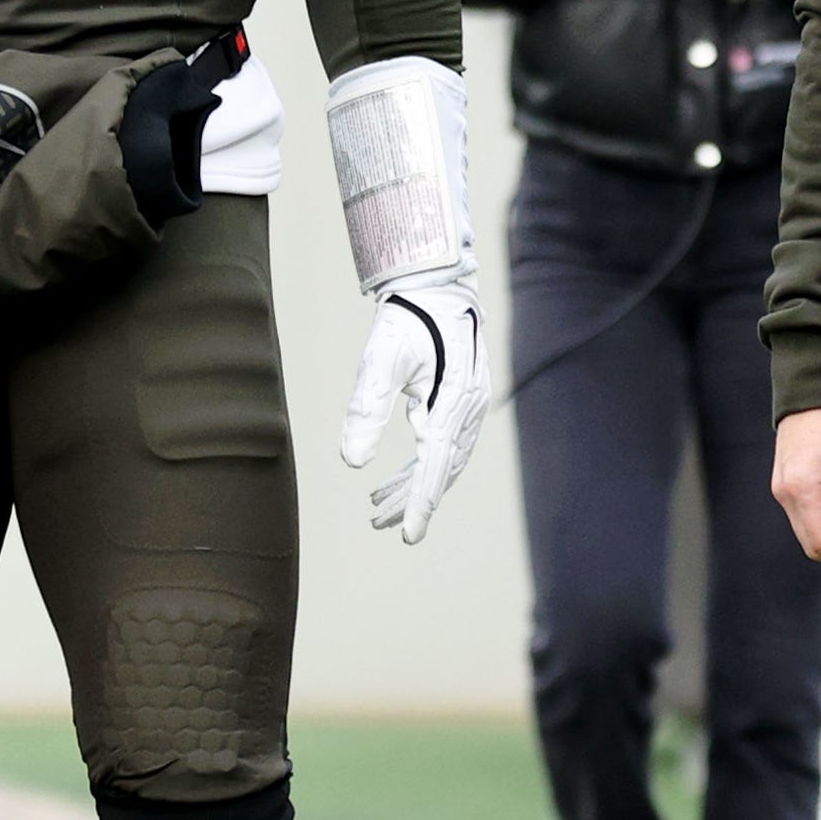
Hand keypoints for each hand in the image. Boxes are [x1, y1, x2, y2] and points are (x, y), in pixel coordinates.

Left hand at [338, 271, 487, 543]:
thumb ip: (366, 409)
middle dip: (411, 501)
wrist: (434, 282)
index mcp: (453, 404)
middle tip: (379, 524)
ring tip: (378, 507)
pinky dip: (420, 465)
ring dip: (412, 486)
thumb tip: (351, 462)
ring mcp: (469, 406)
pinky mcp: (461, 400)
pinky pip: (443, 445)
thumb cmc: (407, 316)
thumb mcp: (380, 359)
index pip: (436, 467)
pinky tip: (393, 476)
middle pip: (441, 470)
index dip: (420, 504)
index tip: (407, 537)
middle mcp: (468, 410)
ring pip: (442, 461)